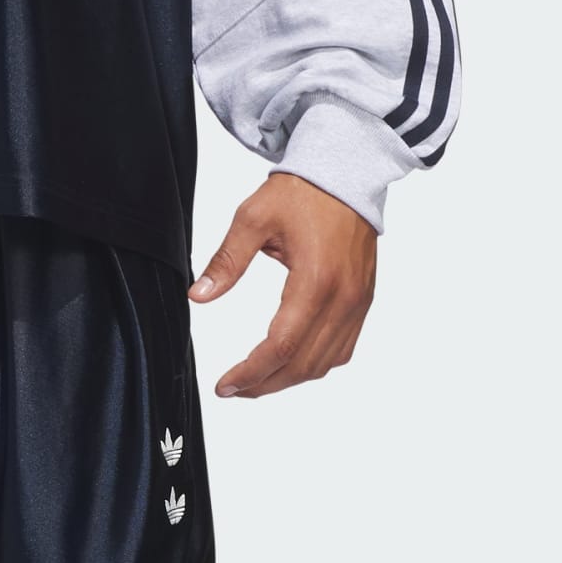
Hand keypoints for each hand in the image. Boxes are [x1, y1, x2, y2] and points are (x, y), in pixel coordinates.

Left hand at [189, 175, 376, 399]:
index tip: (225, 386)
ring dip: (288, 380)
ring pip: (323, 364)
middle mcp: (342, 297)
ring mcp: (356, 302)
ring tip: (255, 381)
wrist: (347, 173)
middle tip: (233, 389)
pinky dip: (314, 365)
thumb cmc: (303, 192)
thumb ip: (226, 261)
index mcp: (315, 280)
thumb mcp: (253, 218)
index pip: (281, 346)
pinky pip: (342, 349)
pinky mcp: (362, 301)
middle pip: (302, 365)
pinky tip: (289, 364)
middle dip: (264, 384)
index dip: (250, 373)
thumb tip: (199, 295)